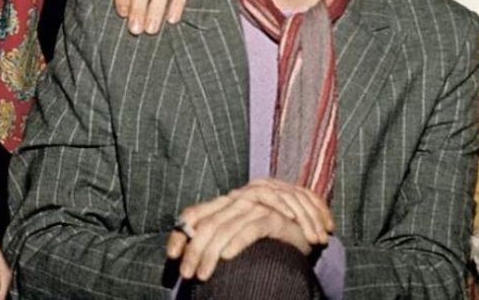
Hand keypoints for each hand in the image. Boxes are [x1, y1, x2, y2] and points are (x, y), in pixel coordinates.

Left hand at [165, 180, 331, 281]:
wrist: (306, 230)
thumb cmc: (268, 236)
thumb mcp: (238, 235)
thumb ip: (217, 240)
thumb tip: (186, 258)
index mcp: (225, 204)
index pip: (194, 215)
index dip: (180, 234)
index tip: (172, 256)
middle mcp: (237, 202)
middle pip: (206, 226)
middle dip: (194, 252)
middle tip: (186, 275)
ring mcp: (255, 207)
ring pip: (224, 229)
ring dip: (210, 254)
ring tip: (202, 275)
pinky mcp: (273, 217)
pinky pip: (250, 229)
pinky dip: (236, 242)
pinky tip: (226, 257)